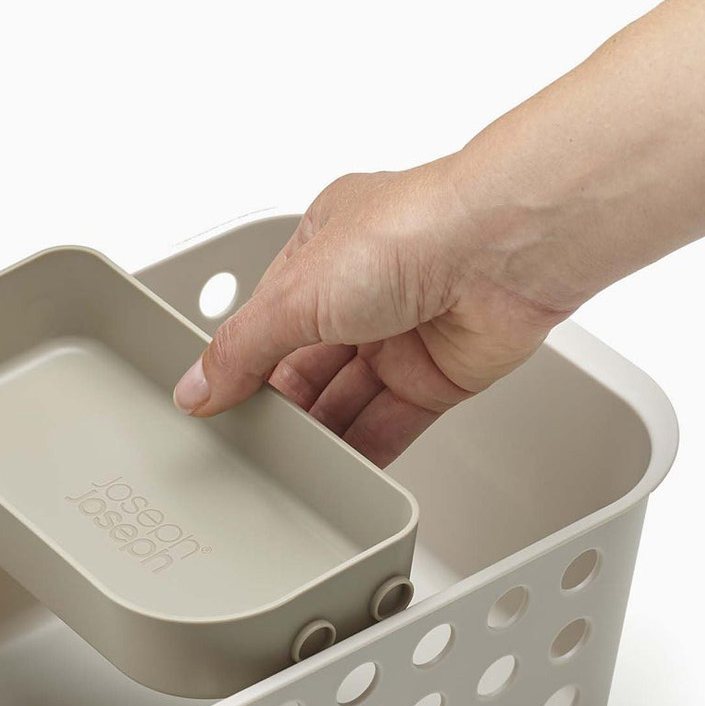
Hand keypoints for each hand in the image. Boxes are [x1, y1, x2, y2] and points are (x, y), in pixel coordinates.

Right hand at [171, 161, 576, 465]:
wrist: (507, 249)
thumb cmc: (413, 232)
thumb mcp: (296, 291)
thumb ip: (242, 347)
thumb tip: (197, 387)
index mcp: (324, 246)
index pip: (267, 317)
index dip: (241, 362)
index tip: (212, 406)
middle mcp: (365, 287)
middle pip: (305, 364)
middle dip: (278, 403)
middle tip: (244, 443)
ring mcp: (404, 332)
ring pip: (345, 398)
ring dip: (317, 431)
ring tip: (283, 465)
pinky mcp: (441, 375)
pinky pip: (390, 423)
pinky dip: (362, 450)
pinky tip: (334, 473)